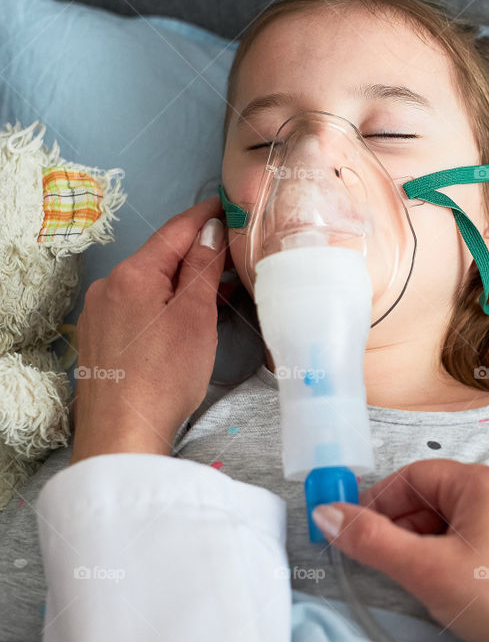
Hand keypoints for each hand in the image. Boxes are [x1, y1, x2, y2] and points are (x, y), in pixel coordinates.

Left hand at [71, 197, 226, 460]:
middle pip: (161, 256)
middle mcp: (109, 286)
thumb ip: (203, 267)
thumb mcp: (196, 316)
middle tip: (236, 250)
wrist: (122, 436)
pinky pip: (137, 306)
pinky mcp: (100, 339)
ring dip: (183, 280)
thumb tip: (211, 228)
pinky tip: (186, 316)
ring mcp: (100, 313)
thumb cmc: (163, 378)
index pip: (176, 230)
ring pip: (150, 282)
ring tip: (219, 285)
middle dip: (198, 251)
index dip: (207, 215)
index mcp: (133, 274)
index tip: (232, 205)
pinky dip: (165, 302)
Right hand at [313, 460, 488, 641]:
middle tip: (387, 567)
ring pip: (458, 521)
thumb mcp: (427, 572)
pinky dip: (457, 558)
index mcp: (487, 481)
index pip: (415, 476)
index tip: (355, 536)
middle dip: (404, 529)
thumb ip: (373, 541)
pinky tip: (456, 591)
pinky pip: (483, 539)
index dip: (379, 504)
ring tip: (423, 585)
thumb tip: (327, 514)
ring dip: (429, 547)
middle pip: (437, 497)